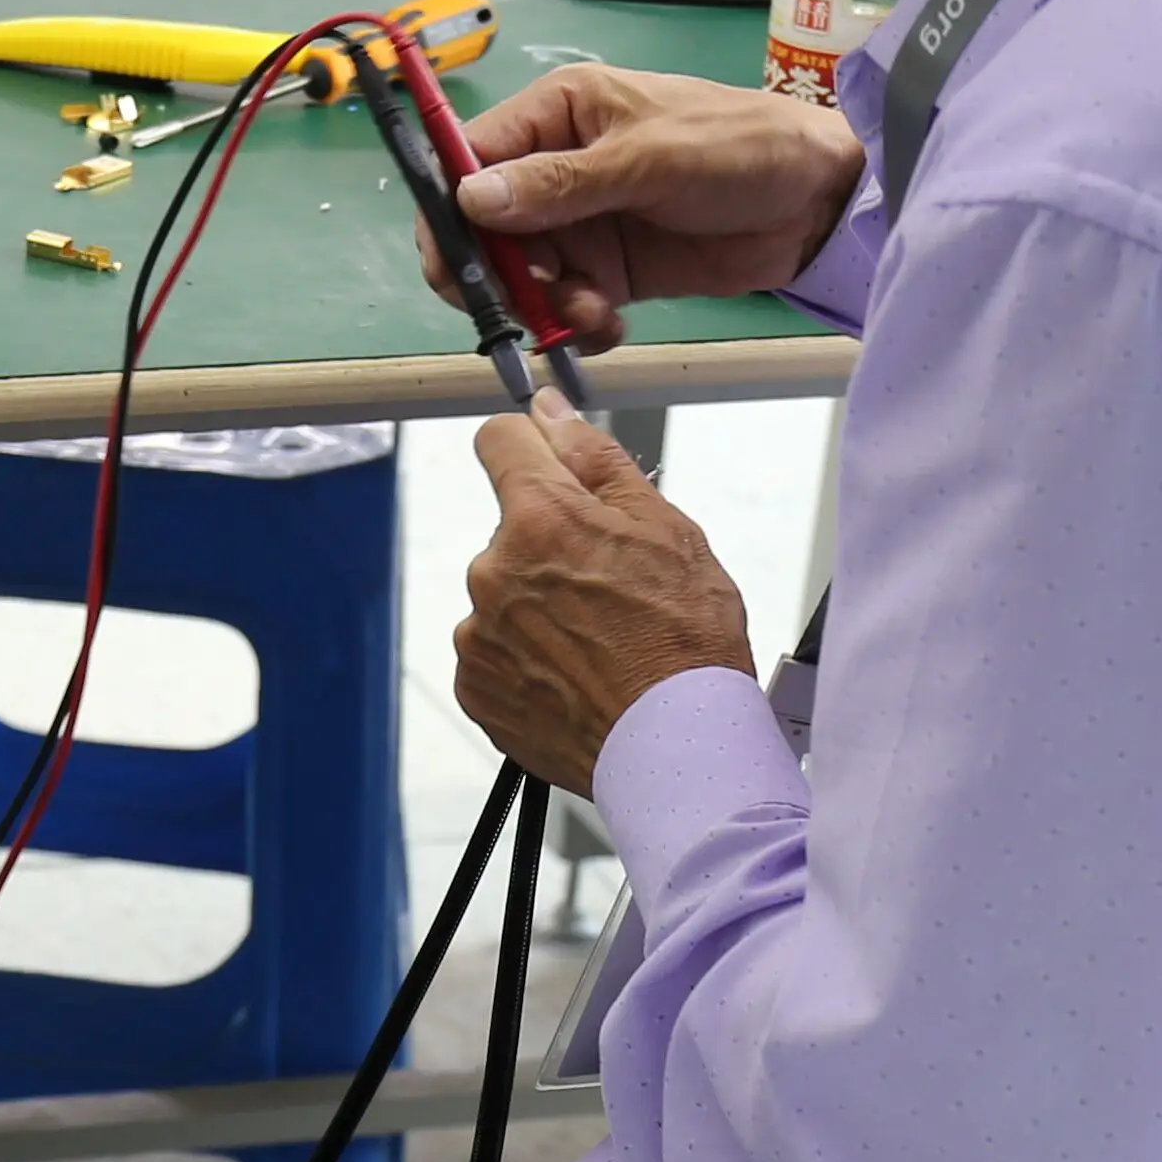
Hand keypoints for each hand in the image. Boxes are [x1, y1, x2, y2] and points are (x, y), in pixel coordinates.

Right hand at [423, 66, 865, 350]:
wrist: (817, 202)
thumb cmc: (741, 146)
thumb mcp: (650, 159)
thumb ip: (561, 183)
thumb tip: (473, 198)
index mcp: (557, 114)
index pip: (469, 160)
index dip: (450, 213)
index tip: (458, 263)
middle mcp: (555, 167)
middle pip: (482, 230)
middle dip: (497, 276)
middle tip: (528, 303)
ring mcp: (580, 222)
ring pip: (520, 278)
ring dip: (542, 307)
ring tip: (592, 313)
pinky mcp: (608, 270)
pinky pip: (563, 306)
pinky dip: (574, 326)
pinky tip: (608, 326)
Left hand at [455, 405, 756, 793]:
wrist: (675, 747)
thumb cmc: (685, 643)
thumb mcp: (665, 528)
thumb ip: (596, 461)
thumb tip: (551, 414)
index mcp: (540, 518)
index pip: (499, 441)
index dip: (531, 446)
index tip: (552, 465)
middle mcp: (493, 572)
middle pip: (513, 530)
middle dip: (553, 544)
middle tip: (612, 587)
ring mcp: (479, 635)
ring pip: (506, 594)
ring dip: (540, 606)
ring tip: (600, 643)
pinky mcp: (476, 687)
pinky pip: (496, 651)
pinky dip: (528, 658)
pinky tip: (576, 676)